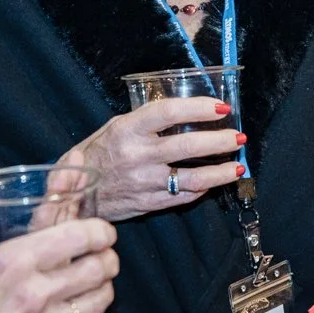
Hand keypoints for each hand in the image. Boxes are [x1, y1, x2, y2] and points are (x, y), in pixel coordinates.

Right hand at [0, 218, 119, 312]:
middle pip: (99, 269)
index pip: (78, 237)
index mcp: (14, 261)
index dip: (99, 231)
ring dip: (104, 288)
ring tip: (98, 283)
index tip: (101, 231)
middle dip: (109, 258)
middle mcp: (37, 291)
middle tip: (105, 256)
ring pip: (99, 301)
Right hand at [64, 98, 246, 221]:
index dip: (198, 108)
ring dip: (220, 172)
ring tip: (238, 166)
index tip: (221, 108)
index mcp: (127, 129)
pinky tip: (214, 182)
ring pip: (192, 178)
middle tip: (238, 137)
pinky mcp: (148, 204)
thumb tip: (184, 112)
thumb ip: (145, 121)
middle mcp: (137, 155)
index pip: (168, 113)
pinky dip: (202, 188)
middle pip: (187, 146)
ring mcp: (144, 182)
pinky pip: (182, 197)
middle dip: (219, 141)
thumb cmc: (96, 154)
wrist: (75, 194)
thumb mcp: (114, 127)